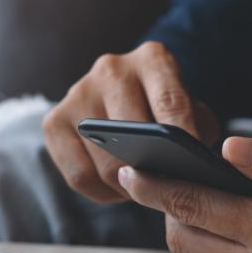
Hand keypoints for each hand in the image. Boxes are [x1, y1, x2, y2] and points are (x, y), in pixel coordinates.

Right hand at [43, 41, 219, 203]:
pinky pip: (79, 175)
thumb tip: (191, 164)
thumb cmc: (166, 109)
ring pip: (106, 162)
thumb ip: (198, 130)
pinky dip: (103, 192)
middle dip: (152, 172)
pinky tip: (118, 190)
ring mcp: (78, 93)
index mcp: (152, 59)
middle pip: (132, 137)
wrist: (125, 95)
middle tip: (168, 193)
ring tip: (146, 193)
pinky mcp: (54, 121)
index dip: (183, 138)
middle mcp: (112, 69)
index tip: (194, 167)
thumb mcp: (193, 110)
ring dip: (129, 187)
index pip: (170, 101)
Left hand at [118, 137, 251, 252]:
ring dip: (184, 222)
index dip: (156, 188)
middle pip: (182, 237)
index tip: (130, 173)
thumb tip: (227, 148)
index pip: (195, 207)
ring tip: (184, 188)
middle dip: (163, 207)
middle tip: (155, 176)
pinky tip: (215, 211)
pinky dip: (207, 236)